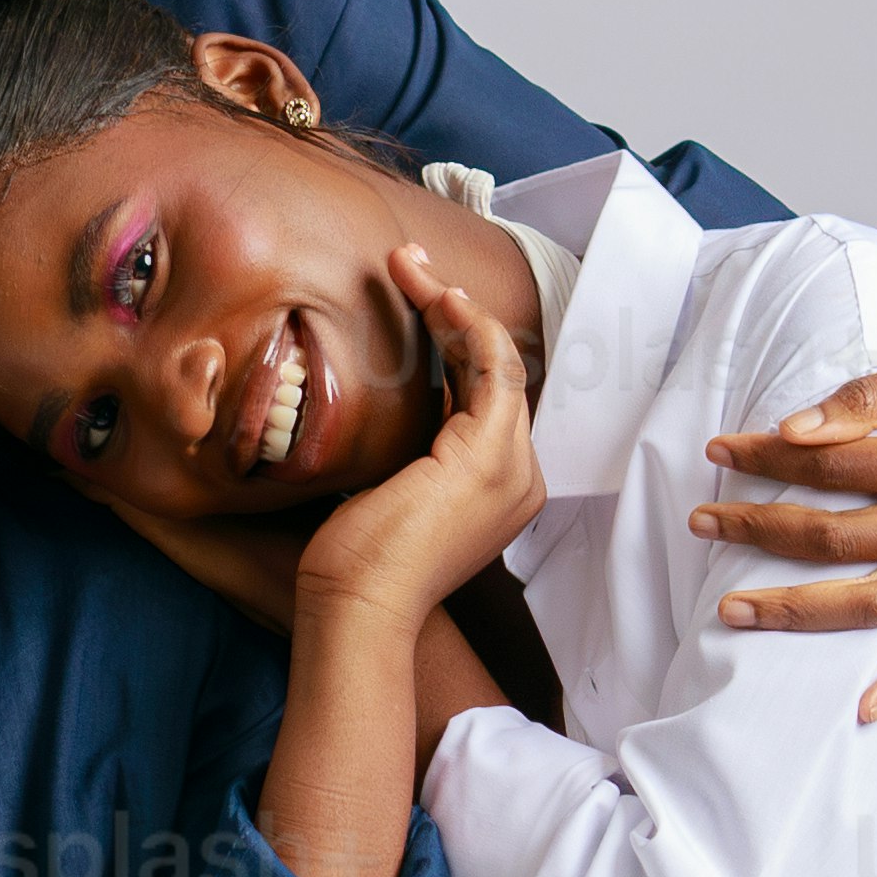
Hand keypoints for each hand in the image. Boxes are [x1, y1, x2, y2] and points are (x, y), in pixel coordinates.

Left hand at [295, 245, 546, 633]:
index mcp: (497, 488)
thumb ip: (404, 453)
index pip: (483, 396)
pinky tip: (439, 297)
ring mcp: (512, 468)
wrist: (358, 609)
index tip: (414, 303)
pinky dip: (470, 325)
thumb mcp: (387, 494)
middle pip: (496, 371)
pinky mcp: (490, 457)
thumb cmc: (357, 566)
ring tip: (410, 267)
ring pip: (497, 362)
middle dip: (454, 311)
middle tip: (409, 268)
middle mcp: (518, 477)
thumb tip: (383, 412)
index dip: (453, 342)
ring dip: (455, 306)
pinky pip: (495, 368)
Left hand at [698, 312, 876, 722]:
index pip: (834, 465)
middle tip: (700, 520)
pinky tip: (862, 710)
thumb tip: (796, 429)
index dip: (768, 457)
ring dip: (798, 611)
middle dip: (759, 527)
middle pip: (837, 536)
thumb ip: (873, 395)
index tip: (720, 451)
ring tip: (733, 611)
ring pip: (873, 603)